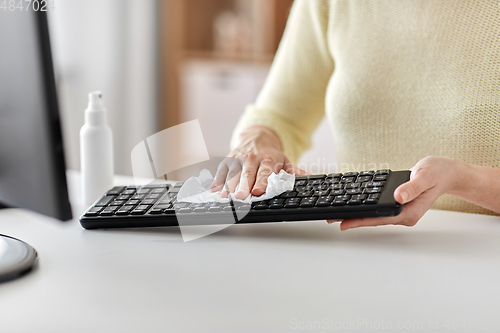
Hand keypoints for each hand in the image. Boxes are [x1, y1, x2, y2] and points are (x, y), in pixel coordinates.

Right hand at [211, 126, 306, 198]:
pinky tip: (214, 191)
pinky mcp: (227, 161)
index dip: (261, 182)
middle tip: (240, 197)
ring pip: (232, 174)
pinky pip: (221, 172)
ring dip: (228, 186)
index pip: (265, 172)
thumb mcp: (285, 161)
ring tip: (225, 197)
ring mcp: (238, 159)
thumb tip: (310, 178)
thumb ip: (296, 172)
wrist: (256, 137)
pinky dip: (217, 181)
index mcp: (268, 160)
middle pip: (246, 174)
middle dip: (243, 186)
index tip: (258, 191)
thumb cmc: (271, 155)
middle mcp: (251, 159)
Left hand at [331, 156, 463, 229]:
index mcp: (409, 212)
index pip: (379, 219)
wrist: (446, 173)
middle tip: (330, 218)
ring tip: (336, 214)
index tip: (343, 223)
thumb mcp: (425, 176)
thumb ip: (412, 187)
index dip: (360, 221)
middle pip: (374, 220)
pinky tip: (354, 206)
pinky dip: (366, 208)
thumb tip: (399, 196)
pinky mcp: (398, 206)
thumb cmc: (437, 173)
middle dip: (353, 219)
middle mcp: (404, 215)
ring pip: (375, 215)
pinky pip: (378, 209)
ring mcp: (401, 212)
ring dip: (357, 214)